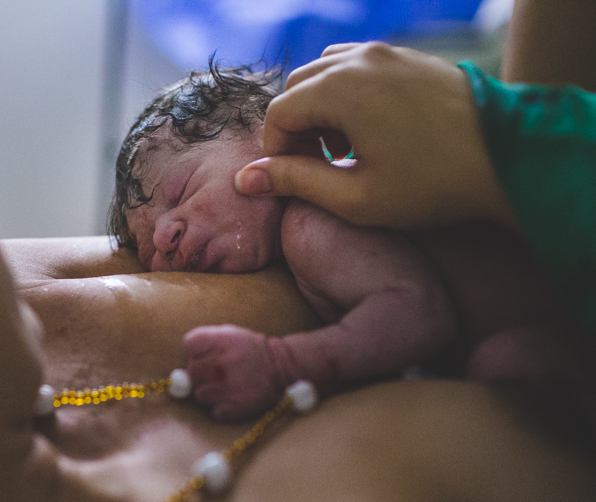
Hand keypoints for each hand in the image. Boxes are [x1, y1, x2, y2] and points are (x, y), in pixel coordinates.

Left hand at [184, 324, 284, 420]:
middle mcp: (222, 363)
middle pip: (191, 371)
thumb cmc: (250, 350)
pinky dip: (221, 407)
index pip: (189, 345)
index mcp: (221, 340)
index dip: (196, 351)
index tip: (207, 355)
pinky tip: (234, 398)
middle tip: (218, 373)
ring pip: (199, 394)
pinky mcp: (232, 408)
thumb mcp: (230, 335)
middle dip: (201, 373)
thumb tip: (180, 371)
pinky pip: (213, 410)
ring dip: (210, 392)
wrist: (284, 367)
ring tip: (226, 386)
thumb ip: (205, 344)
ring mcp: (226, 387)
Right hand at [234, 42, 517, 231]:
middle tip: (316, 169)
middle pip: (297, 89)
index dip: (275, 153)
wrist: (507, 159)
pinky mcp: (408, 58)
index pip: (278, 114)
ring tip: (342, 152)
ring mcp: (387, 54)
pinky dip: (346, 96)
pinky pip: (357, 68)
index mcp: (340, 88)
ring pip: (325, 74)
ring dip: (319, 111)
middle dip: (295, 130)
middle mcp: (359, 59)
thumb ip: (295, 182)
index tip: (295, 183)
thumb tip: (245, 180)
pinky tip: (368, 133)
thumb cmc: (431, 184)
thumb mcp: (354, 196)